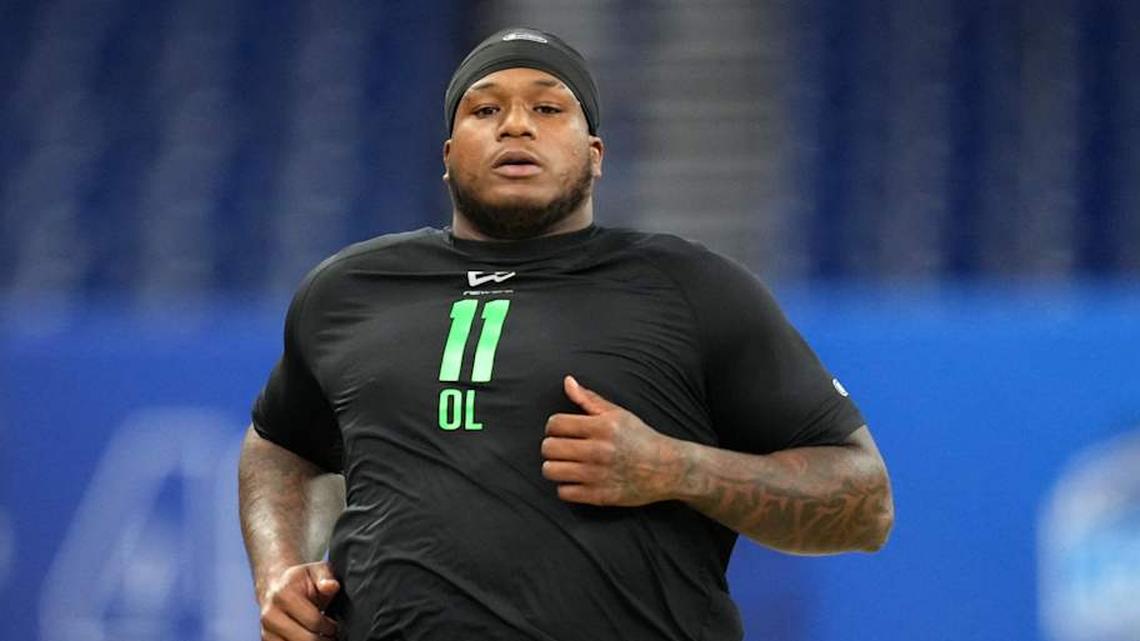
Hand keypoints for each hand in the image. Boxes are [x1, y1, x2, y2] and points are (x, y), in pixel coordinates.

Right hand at [258, 561, 339, 640]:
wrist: (277, 586)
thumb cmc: (301, 580)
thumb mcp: (317, 571)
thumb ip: (326, 577)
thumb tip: (331, 586)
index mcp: (284, 595)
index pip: (313, 621)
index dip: (330, 627)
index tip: (335, 625)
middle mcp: (271, 614)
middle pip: (304, 639)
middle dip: (323, 639)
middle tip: (331, 635)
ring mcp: (266, 630)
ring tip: (321, 637)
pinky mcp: (266, 640)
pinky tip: (310, 638)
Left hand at [542, 375, 686, 505]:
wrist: (667, 469)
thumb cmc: (640, 437)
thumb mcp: (617, 413)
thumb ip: (589, 399)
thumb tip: (567, 381)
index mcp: (602, 427)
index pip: (556, 424)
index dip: (553, 426)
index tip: (560, 430)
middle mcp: (598, 450)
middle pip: (549, 448)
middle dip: (551, 446)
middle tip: (561, 448)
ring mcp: (598, 475)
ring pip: (551, 470)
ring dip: (554, 467)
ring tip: (565, 464)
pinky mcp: (599, 496)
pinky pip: (564, 492)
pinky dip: (566, 487)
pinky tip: (576, 480)